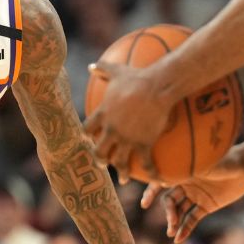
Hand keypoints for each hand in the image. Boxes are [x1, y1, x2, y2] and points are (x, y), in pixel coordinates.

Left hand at [84, 61, 174, 182]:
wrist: (157, 87)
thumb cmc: (137, 77)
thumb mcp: (117, 71)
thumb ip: (102, 69)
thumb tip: (91, 65)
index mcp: (103, 114)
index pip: (87, 130)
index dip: (86, 136)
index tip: (88, 140)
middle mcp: (111, 130)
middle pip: (99, 151)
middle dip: (100, 159)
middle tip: (103, 164)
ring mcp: (127, 139)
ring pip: (119, 161)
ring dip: (121, 171)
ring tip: (124, 179)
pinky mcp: (143, 143)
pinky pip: (146, 163)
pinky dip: (151, 173)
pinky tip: (156, 179)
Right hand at [141, 146, 243, 243]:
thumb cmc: (223, 160)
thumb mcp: (201, 166)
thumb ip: (182, 174)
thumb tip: (161, 181)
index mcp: (181, 172)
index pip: (160, 183)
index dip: (150, 193)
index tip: (144, 204)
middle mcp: (186, 184)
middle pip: (170, 201)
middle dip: (168, 212)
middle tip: (171, 222)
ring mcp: (196, 196)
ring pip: (180, 211)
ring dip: (174, 222)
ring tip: (171, 233)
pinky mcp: (207, 206)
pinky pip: (193, 219)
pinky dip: (186, 229)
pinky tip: (178, 239)